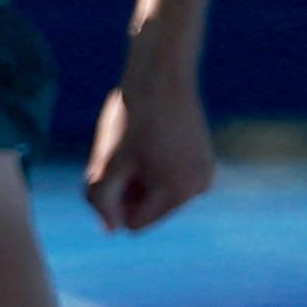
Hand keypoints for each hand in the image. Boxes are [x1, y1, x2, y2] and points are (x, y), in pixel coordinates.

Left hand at [83, 40, 214, 234]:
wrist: (161, 76)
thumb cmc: (131, 119)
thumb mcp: (106, 164)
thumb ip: (102, 201)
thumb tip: (112, 230)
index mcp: (180, 194)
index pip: (135, 223)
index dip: (114, 201)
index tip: (114, 168)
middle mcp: (200, 189)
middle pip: (147, 209)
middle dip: (127, 188)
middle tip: (123, 152)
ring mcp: (204, 173)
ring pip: (156, 193)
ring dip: (138, 177)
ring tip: (137, 144)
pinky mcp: (202, 159)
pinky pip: (167, 178)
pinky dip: (152, 166)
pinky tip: (150, 140)